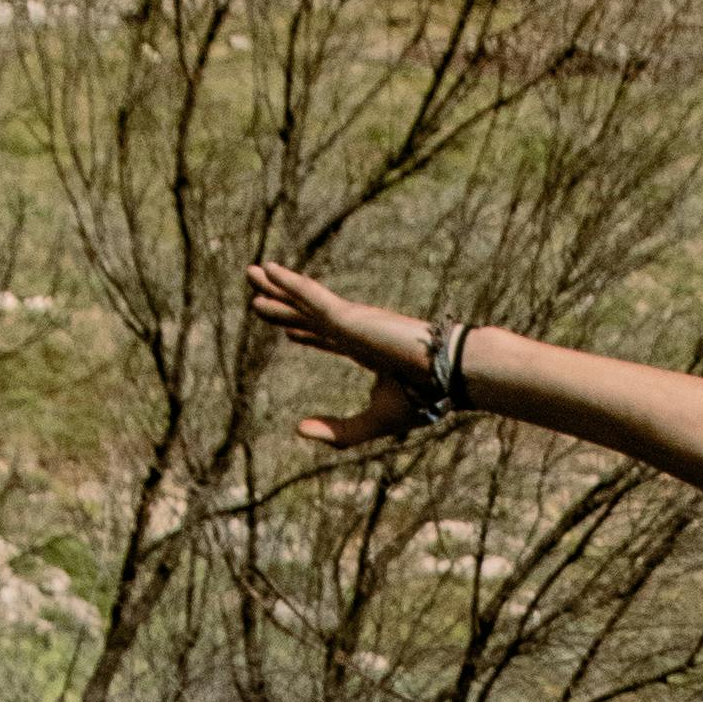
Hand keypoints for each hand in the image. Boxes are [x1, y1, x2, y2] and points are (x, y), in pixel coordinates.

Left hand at [247, 257, 432, 453]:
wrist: (449, 376)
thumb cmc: (424, 397)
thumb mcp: (374, 423)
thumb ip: (338, 431)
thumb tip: (298, 430)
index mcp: (369, 351)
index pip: (330, 339)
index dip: (307, 333)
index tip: (287, 331)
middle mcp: (357, 331)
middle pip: (310, 314)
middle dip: (283, 302)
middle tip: (256, 287)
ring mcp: (352, 320)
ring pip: (305, 300)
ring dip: (277, 286)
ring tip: (252, 272)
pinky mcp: (349, 316)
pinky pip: (311, 296)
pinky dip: (289, 283)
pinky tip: (269, 270)